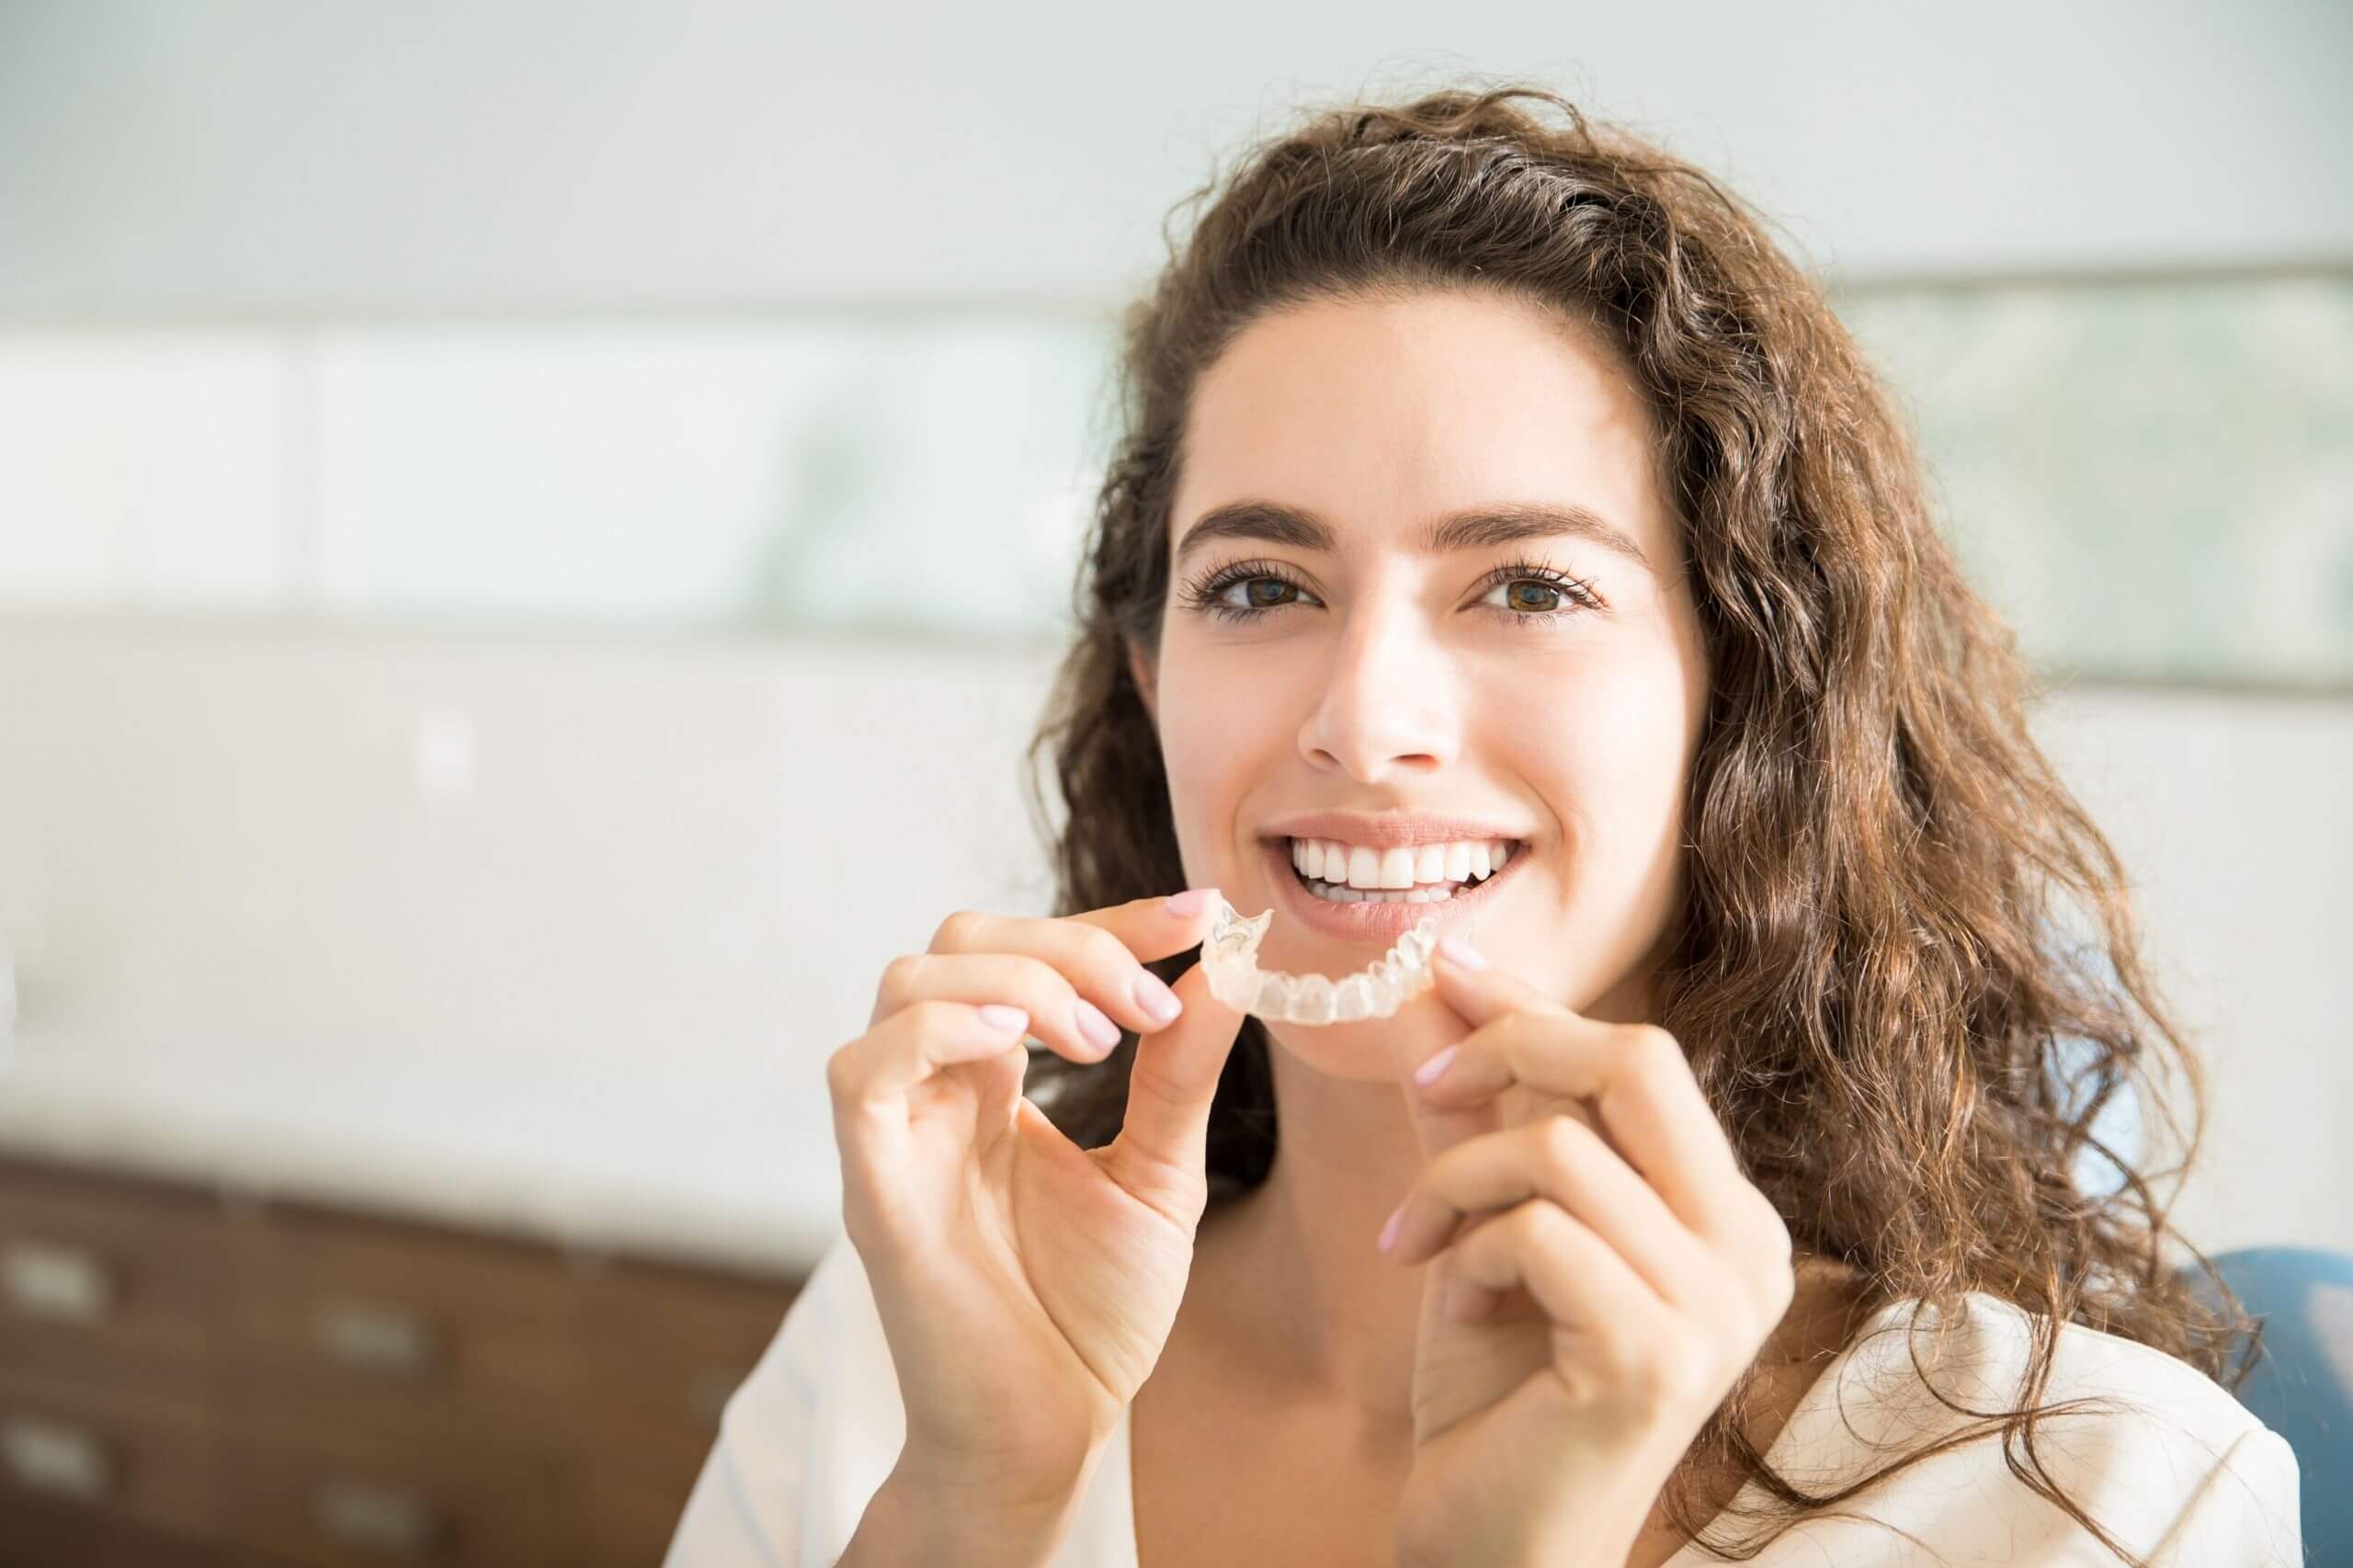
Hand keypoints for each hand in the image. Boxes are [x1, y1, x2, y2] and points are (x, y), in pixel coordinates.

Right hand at [826, 890, 1245, 1512]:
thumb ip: (1178, 1076)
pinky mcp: (872, 1185)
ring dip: (1018, 980)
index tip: (1201, 916)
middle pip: (962, 941)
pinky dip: (938, 1028)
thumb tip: (1223, 971)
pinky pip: (863, 1068)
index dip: (1112, 920)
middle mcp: (937, 1090)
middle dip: (1070, 943)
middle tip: (1148, 1006)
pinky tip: (1018, 1048)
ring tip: (1100, 1040)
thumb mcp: (1159, 1175)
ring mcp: (899, 1131)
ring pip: (908, 980)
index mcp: (996, 1081)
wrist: (1052, 1432)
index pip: (1032, 953)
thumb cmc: (1091, 1315)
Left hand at [1381, 941, 1795, 1567]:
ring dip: (1455, 1181)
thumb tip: (1436, 988)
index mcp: (1727, 1216)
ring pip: (1560, 1146)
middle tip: (1424, 1084)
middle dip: (1510, 1046)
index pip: (1644, 1059)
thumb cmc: (1498, 1392)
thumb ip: (1478, 1116)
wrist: (1490, 1542)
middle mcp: (1750, 1252)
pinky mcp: (1655, 1354)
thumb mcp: (1486, 1226)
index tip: (1444, 966)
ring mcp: (1715, 1307)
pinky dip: (1467, 1248)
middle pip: (1637, 1062)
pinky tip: (1450, 1299)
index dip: (1536, 1005)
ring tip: (1415, 1240)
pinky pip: (1538, 1230)